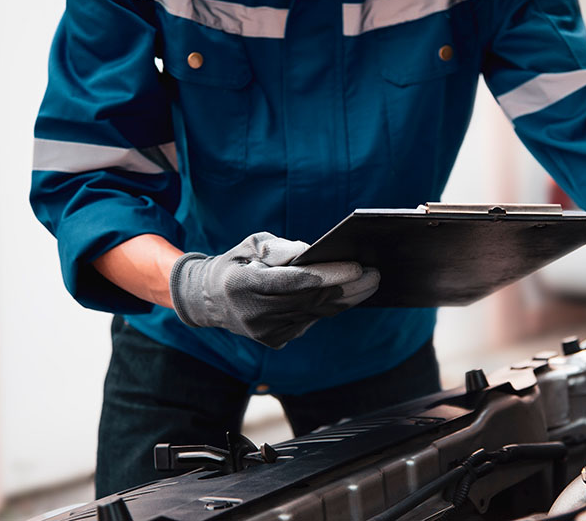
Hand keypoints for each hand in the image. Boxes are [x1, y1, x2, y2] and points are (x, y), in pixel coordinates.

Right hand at [169, 232, 378, 348]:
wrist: (210, 300)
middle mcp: (253, 313)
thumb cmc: (238, 263)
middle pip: (311, 300)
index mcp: (243, 284)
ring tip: (371, 283)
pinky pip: (310, 322)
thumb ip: (281, 249)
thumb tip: (313, 253)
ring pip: (315, 314)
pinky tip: (349, 296)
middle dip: (348, 287)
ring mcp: (264, 331)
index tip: (357, 266)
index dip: (328, 275)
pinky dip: (330, 308)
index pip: (294, 281)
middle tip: (375, 274)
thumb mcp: (252, 245)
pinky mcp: (274, 340)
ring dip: (347, 299)